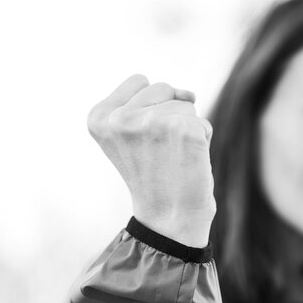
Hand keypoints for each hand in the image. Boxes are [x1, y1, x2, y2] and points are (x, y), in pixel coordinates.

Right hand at [87, 74, 214, 247]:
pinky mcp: (182, 130)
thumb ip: (151, 101)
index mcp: (99, 117)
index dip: (150, 108)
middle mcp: (120, 119)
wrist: (168, 220)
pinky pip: (202, 122)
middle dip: (170, 117)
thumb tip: (189, 93)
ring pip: (185, 104)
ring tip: (173, 159)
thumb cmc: (155, 176)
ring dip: (186, 130)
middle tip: (160, 154)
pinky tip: (188, 163)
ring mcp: (151, 123)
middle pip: (163, 89)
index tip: (143, 142)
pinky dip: (202, 140)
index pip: (139, 81)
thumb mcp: (132, 135)